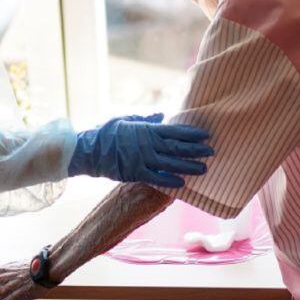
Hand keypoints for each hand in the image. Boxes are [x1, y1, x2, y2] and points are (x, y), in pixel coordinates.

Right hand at [67, 113, 212, 187]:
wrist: (88, 151)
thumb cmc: (106, 134)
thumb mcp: (125, 120)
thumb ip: (145, 119)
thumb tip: (162, 115)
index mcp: (146, 130)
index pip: (174, 131)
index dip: (191, 133)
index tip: (206, 135)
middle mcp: (147, 145)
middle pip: (177, 147)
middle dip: (196, 150)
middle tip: (211, 152)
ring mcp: (142, 160)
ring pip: (171, 164)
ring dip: (188, 167)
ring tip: (203, 169)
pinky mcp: (135, 173)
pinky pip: (156, 178)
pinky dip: (170, 181)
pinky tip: (183, 184)